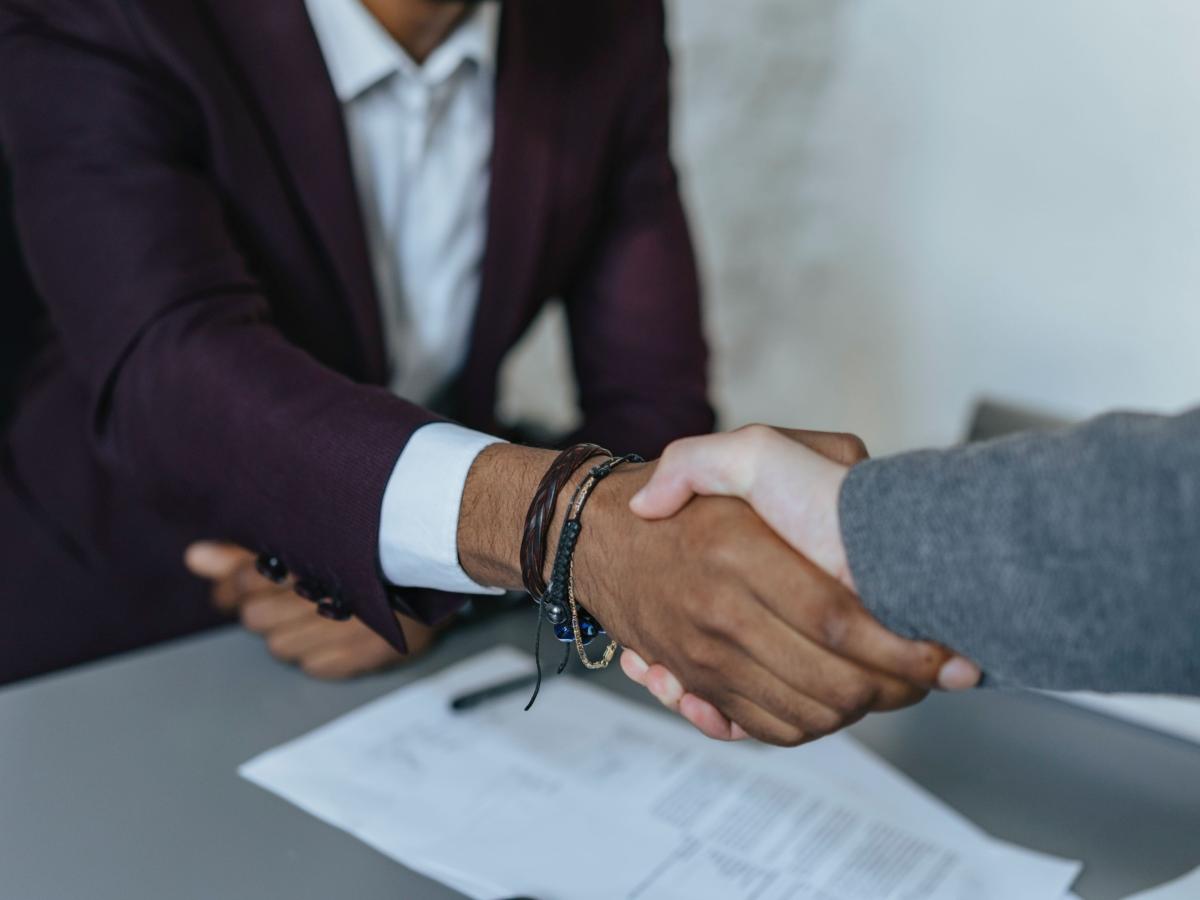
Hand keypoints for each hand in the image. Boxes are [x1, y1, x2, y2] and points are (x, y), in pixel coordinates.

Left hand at [184, 542, 437, 678]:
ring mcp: (354, 627)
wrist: (439, 554)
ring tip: (312, 614)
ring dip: (287, 634)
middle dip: (261, 609)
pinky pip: (315, 667)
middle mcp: (332, 591)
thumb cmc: (365, 549)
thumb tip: (192, 558)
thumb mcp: (303, 541)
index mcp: (314, 555)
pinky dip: (318, 653)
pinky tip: (333, 632)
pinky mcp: (371, 654)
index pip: (247, 579)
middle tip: (284, 597)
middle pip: (256, 619)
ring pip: (280, 648)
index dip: (236, 584)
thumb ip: (243, 553)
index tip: (243, 583)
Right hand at [622, 426, 979, 740]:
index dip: (899, 648)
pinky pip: (765, 728)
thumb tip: (859, 483)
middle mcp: (719, 609)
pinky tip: (836, 702)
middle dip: (896, 690)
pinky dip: (810, 727)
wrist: (596, 537)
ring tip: (894, 689)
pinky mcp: (695, 682)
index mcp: (739, 548)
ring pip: (805, 714)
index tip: (944, 653)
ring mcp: (703, 654)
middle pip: (830, 681)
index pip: (835, 619)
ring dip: (862, 712)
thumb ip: (810, 451)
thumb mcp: (744, 448)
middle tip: (931, 677)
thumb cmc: (687, 501)